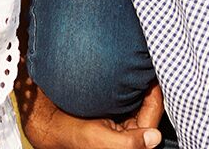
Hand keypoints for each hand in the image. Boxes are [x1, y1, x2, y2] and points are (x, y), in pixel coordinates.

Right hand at [22, 79, 163, 148]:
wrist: (52, 123)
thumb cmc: (73, 135)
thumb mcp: (100, 139)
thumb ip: (129, 142)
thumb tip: (155, 138)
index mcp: (131, 146)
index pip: (152, 118)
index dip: (155, 98)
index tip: (153, 77)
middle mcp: (130, 135)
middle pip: (150, 109)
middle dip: (151, 90)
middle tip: (150, 67)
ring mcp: (124, 124)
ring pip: (142, 102)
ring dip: (142, 86)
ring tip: (142, 67)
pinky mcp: (117, 113)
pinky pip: (131, 98)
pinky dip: (133, 86)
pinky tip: (130, 73)